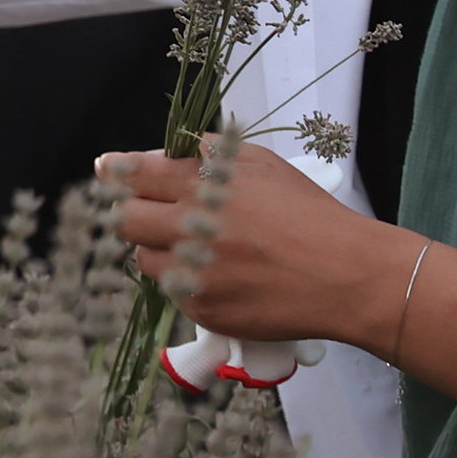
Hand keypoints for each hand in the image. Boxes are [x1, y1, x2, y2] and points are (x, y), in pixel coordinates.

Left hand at [103, 142, 412, 348]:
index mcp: (203, 185)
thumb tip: (167, 151)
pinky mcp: (201, 306)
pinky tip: (216, 275)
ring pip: (143, 257)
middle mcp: (191, 225)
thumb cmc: (310, 216)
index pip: (134, 173)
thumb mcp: (261, 165)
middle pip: (124, 217)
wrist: (349, 276)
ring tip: (195, 248)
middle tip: (151, 214)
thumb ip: (209, 154)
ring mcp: (193, 270)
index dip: (116, 170)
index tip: (106, 170)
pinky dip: (184, 280)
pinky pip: (170, 290)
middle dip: (132, 212)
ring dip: (158, 250)